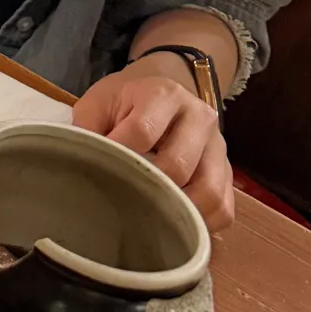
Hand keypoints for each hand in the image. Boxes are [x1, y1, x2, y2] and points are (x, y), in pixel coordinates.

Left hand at [73, 63, 234, 234]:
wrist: (165, 87)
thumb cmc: (127, 100)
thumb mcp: (101, 101)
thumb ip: (88, 127)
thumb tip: (83, 166)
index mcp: (163, 95)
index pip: (142, 132)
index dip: (119, 156)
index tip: (100, 171)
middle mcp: (198, 117)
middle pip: (178, 165)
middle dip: (147, 188)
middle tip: (123, 201)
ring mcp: (217, 146)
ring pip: (208, 191)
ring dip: (179, 212)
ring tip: (151, 218)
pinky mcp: (227, 172)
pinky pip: (224, 208)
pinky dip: (202, 224)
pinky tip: (176, 224)